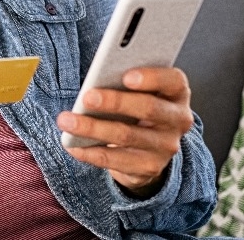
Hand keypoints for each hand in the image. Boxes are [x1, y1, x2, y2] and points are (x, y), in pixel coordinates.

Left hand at [57, 67, 194, 196]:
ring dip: (92, 128)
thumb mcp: (137, 92)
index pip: (173, 81)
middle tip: (86, 98)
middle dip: (115, 102)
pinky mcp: (149, 167)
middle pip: (148, 108)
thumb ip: (123, 82)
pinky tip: (72, 145)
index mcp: (176, 93)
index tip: (126, 76)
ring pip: (126, 135)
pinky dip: (90, 152)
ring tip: (66, 120)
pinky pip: (115, 160)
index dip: (152, 78)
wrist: (146, 148)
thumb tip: (96, 81)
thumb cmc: (135, 107)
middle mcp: (177, 119)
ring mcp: (166, 146)